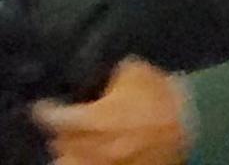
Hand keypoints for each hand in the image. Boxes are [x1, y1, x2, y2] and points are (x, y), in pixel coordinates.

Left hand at [34, 58, 191, 163]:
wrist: (189, 123)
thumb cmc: (158, 94)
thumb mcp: (130, 71)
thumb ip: (106, 75)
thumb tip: (94, 76)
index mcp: (96, 121)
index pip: (57, 121)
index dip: (44, 112)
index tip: (39, 106)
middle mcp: (97, 150)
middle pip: (62, 150)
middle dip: (57, 137)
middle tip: (57, 125)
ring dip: (68, 156)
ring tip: (68, 146)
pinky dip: (88, 162)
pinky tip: (88, 156)